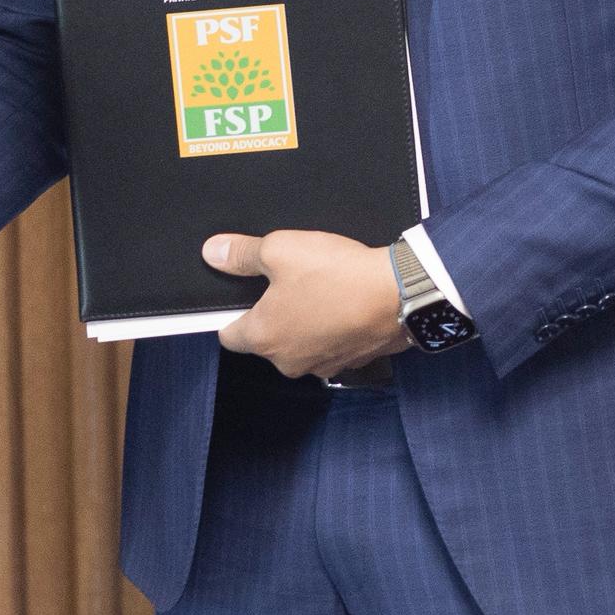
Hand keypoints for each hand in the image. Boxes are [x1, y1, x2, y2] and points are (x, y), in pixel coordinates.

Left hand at [202, 229, 410, 380]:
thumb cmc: (337, 275)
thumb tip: (214, 253)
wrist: (400, 293)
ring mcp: (323, 365)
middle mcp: (289, 361)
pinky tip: (345, 302)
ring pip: (302, 343)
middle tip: (288, 281)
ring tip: (322, 289)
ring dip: (306, 322)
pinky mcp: (353, 361)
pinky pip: (332, 344)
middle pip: (267, 339)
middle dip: (274, 313)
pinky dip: (334, 328)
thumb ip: (242, 254)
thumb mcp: (280, 249)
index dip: (230, 313)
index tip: (242, 296)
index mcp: (264, 338)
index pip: (228, 335)